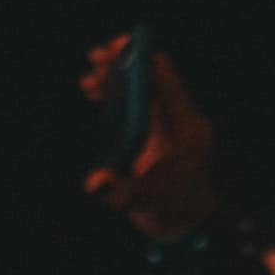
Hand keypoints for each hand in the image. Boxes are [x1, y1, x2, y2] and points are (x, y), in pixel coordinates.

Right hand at [78, 32, 216, 238]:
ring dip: (113, 80)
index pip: (166, 80)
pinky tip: (92, 91)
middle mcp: (176, 120)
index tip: (117, 48)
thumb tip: (94, 184)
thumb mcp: (151, 202)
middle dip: (121, 65)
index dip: (142, 59)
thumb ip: (122, 193)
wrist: (185, 225)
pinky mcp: (150, 134)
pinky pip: (132, 105)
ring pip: (138, 90)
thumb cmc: (176, 211)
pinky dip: (113, 96)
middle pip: (149, 78)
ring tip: (88, 82)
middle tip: (96, 58)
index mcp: (186, 127)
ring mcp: (163, 126)